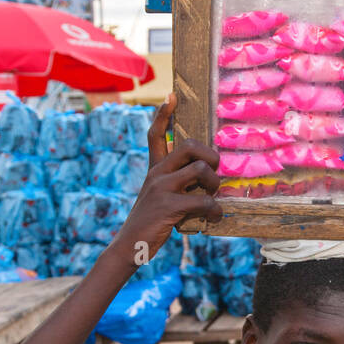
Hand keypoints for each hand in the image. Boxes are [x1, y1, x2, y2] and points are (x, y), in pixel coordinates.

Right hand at [116, 93, 222, 259]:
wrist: (129, 247)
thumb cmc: (149, 224)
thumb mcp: (158, 198)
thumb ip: (175, 185)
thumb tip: (203, 180)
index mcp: (154, 170)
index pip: (155, 135)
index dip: (164, 114)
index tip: (172, 96)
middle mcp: (157, 174)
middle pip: (189, 146)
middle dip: (210, 157)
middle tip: (214, 173)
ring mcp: (161, 188)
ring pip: (200, 170)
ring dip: (214, 185)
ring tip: (212, 199)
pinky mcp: (168, 206)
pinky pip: (203, 200)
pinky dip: (215, 210)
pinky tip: (214, 217)